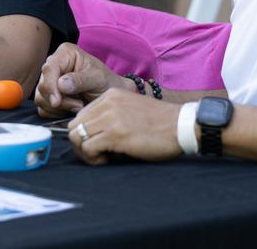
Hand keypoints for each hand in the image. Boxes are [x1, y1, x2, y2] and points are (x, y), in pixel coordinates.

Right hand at [34, 43, 126, 117]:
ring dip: (59, 108)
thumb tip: (61, 85)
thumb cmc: (106, 82)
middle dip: (60, 100)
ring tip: (79, 106)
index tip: (57, 102)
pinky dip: (57, 114)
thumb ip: (80, 80)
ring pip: (41, 98)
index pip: (49, 68)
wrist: (109, 96)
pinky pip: (44, 109)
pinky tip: (71, 110)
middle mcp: (54, 65)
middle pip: (42, 85)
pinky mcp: (49, 96)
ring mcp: (50, 81)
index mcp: (65, 54)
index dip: (50, 86)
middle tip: (79, 105)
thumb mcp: (98, 78)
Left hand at [68, 88, 186, 164]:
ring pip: (76, 136)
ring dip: (85, 152)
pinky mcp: (115, 134)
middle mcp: (106, 103)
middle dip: (79, 143)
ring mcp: (110, 118)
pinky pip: (88, 147)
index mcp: (110, 95)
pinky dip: (93, 158)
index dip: (84, 133)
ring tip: (101, 158)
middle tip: (95, 154)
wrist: (182, 125)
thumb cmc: (160, 123)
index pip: (80, 115)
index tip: (97, 144)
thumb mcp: (131, 109)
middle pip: (74, 125)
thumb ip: (111, 115)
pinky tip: (108, 160)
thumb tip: (93, 133)